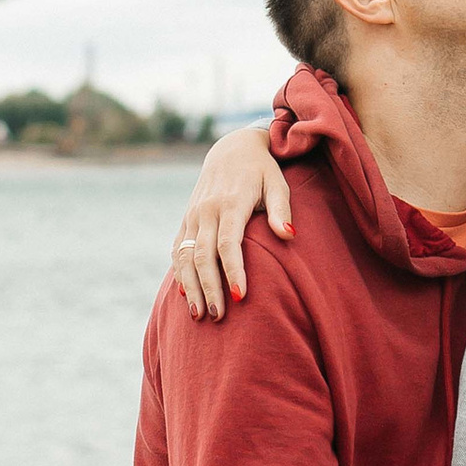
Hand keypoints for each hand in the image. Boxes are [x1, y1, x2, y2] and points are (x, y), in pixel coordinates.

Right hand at [170, 126, 290, 316]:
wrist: (232, 148)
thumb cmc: (263, 170)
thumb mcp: (278, 183)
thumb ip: (281, 210)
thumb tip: (288, 236)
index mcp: (231, 203)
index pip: (228, 243)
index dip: (233, 271)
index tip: (241, 297)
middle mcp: (207, 210)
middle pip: (203, 256)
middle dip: (210, 288)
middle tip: (219, 317)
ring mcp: (193, 215)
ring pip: (185, 256)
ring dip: (191, 287)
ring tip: (199, 315)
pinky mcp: (186, 219)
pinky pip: (177, 250)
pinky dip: (180, 274)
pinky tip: (186, 295)